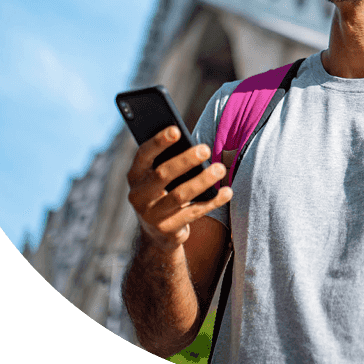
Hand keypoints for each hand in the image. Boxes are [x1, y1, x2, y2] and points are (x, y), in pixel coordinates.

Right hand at [126, 127, 230, 252]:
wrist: (157, 232)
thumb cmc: (164, 192)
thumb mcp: (159, 178)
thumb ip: (169, 161)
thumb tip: (195, 145)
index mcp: (135, 175)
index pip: (144, 155)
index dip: (159, 142)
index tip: (176, 130)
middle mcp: (138, 195)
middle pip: (162, 174)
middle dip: (185, 160)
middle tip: (206, 149)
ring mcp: (151, 214)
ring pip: (180, 195)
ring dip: (202, 181)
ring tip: (220, 169)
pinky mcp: (167, 229)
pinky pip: (194, 213)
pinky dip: (213, 201)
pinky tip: (227, 192)